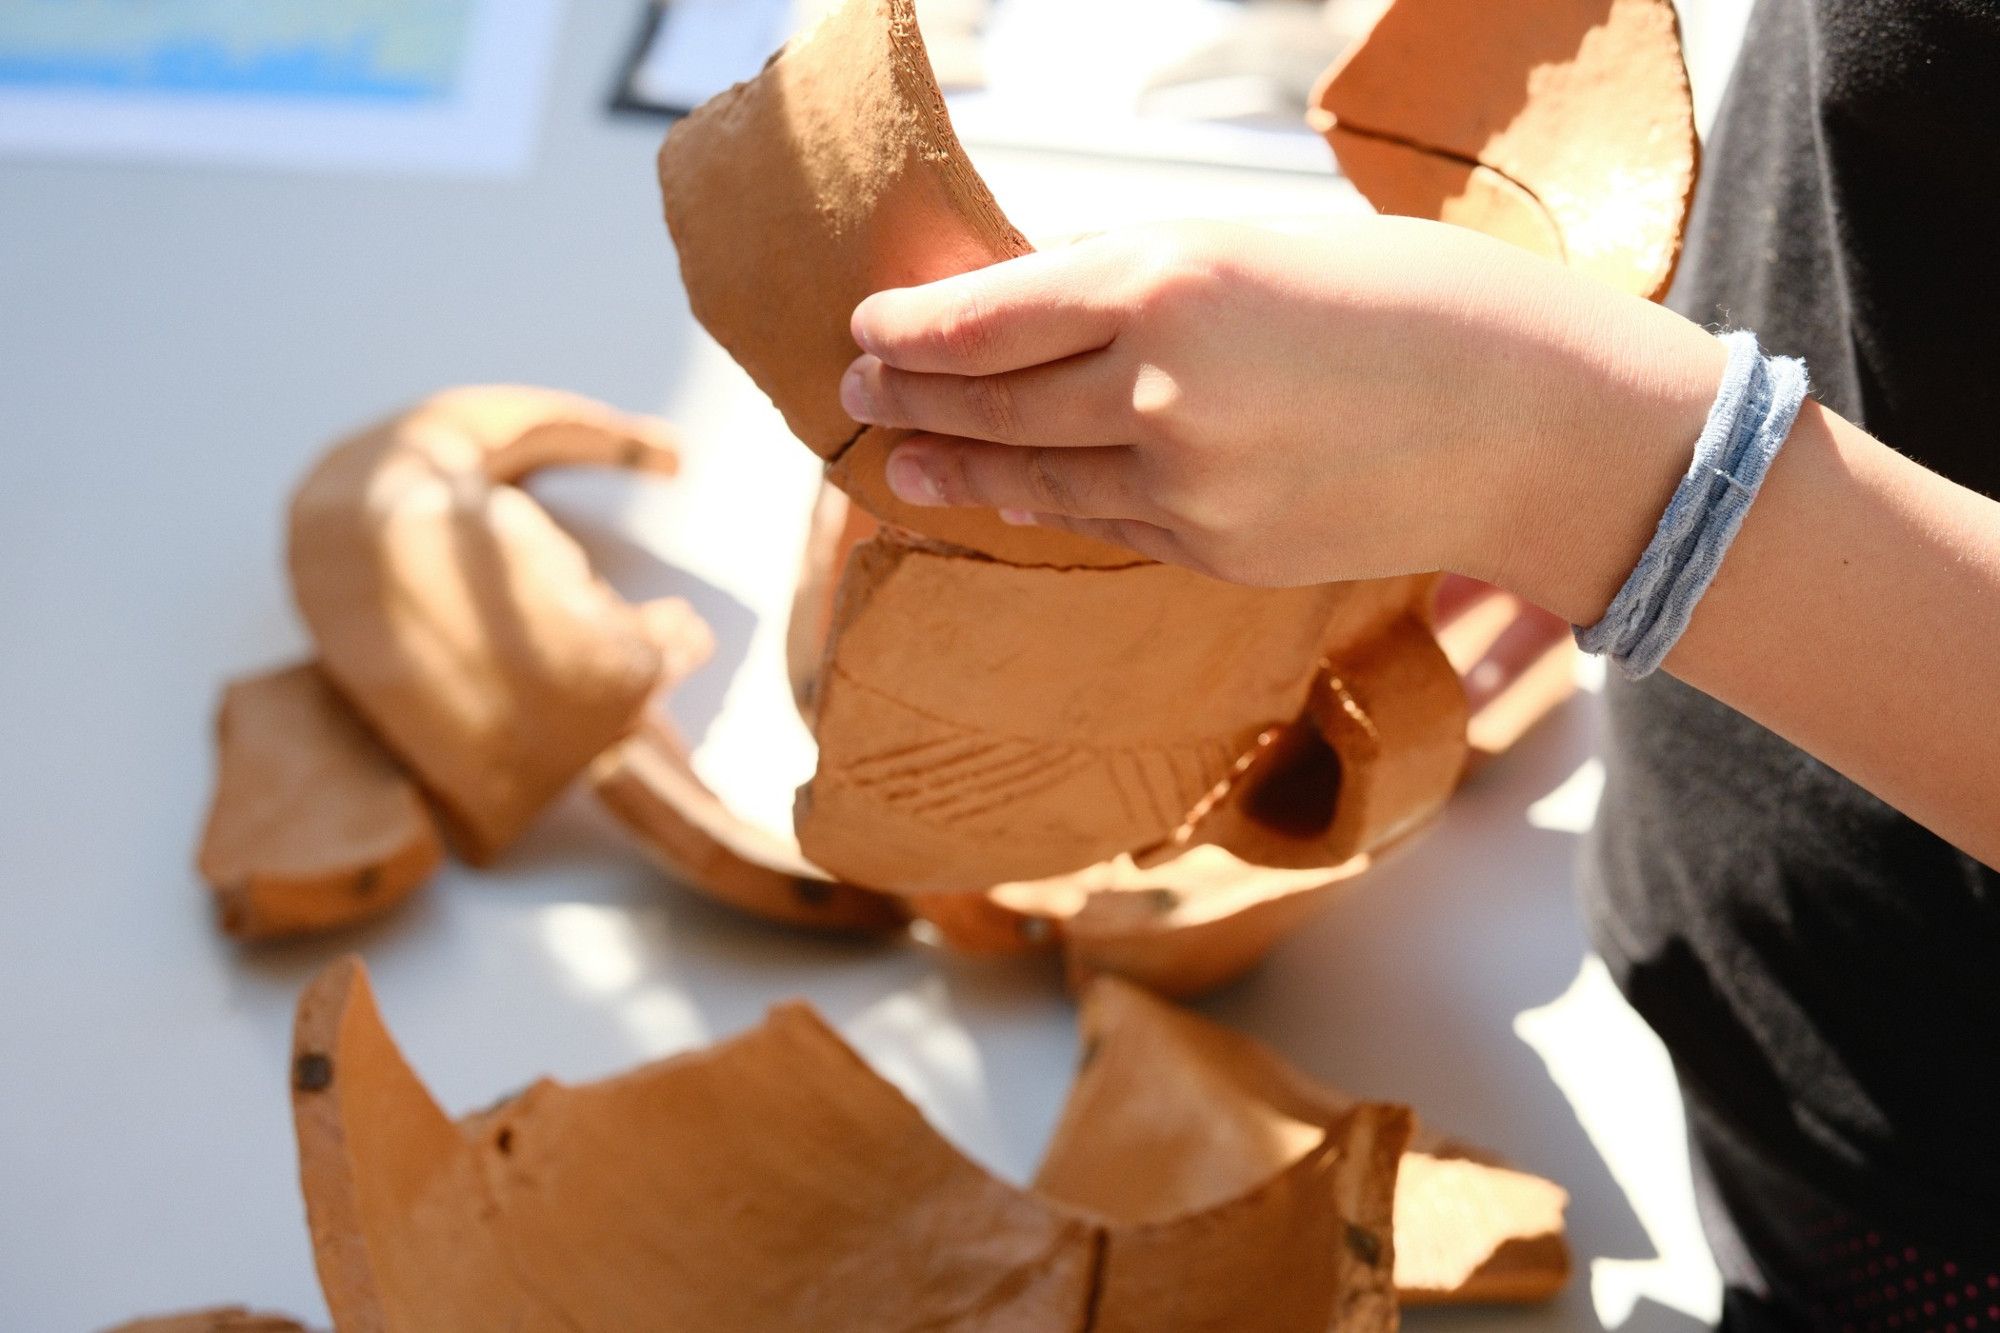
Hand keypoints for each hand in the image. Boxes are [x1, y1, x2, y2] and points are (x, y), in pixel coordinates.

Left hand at [841, 217, 1724, 622]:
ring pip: (1036, 475)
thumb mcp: (1264, 251)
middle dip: (914, 394)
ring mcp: (1187, 484)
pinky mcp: (1218, 552)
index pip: (991, 314)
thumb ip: (1146, 287)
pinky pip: (1110, 524)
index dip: (914, 327)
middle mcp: (1161, 387)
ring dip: (958, 464)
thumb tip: (1037, 315)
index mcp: (1174, 278)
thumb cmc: (1420, 303)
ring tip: (901, 457)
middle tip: (858, 389)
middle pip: (995, 398)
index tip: (867, 328)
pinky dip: (1050, 506)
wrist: (1538, 424)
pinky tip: (1015, 498)